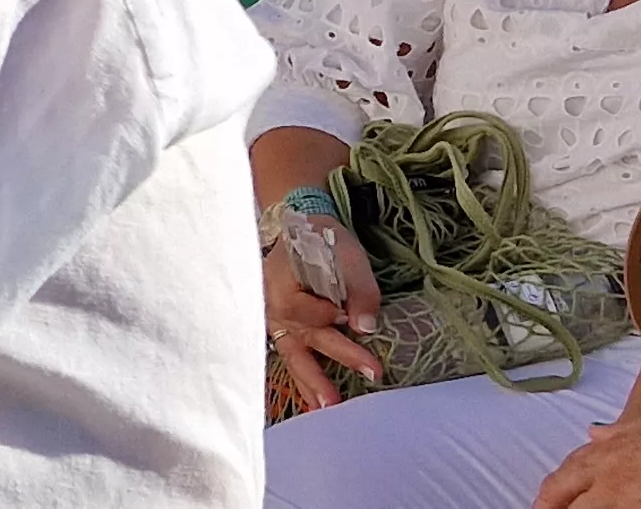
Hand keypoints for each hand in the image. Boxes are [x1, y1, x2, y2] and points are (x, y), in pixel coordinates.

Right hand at [262, 213, 384, 408]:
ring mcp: (275, 324)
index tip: (348, 315)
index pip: (314, 316)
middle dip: (325, 373)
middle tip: (349, 394)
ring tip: (327, 411)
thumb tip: (366, 326)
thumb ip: (358, 289)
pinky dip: (303, 382)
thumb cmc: (320, 240)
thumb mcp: (345, 254)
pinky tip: (315, 404)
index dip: (334, 316)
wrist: (295, 229)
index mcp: (283, 290)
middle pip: (302, 347)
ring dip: (311, 386)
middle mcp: (274, 312)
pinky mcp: (281, 330)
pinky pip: (291, 359)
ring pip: (293, 359)